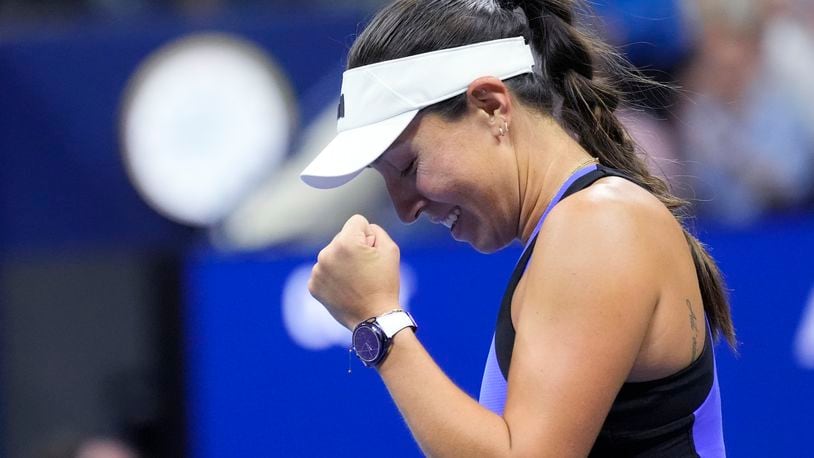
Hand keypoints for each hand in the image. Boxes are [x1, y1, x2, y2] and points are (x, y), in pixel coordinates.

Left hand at [308, 214, 400, 329]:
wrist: (374, 319)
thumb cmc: (385, 284)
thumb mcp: (391, 250)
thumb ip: (375, 230)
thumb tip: (362, 230)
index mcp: (346, 243)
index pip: (357, 222)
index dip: (369, 236)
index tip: (372, 253)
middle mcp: (327, 253)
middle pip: (342, 238)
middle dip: (353, 248)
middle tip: (365, 270)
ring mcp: (317, 271)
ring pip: (332, 254)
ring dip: (342, 263)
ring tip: (355, 281)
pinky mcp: (313, 285)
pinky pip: (324, 271)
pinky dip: (333, 278)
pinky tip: (345, 289)